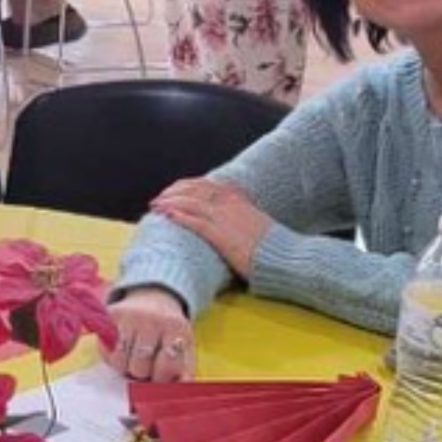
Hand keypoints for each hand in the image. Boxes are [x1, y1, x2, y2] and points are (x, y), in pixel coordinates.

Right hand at [103, 288, 195, 381]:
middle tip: (146, 365)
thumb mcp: (185, 348)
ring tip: (133, 358)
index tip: (160, 375)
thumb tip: (180, 389)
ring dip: (125, 367)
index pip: (167, 366)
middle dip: (143, 373)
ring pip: (120, 362)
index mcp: (175, 328)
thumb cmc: (169, 332)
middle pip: (140, 368)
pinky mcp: (109, 316)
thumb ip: (185, 372)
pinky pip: (105, 352)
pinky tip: (121, 350)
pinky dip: (112, 357)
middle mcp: (151, 319)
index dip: (162, 378)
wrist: (153, 299)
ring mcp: (128, 316)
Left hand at [148, 178, 271, 279]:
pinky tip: (167, 216)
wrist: (286, 257)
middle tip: (158, 198)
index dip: (185, 186)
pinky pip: (196, 222)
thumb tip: (226, 219)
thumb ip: (239, 214)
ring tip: (156, 206)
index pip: (205, 184)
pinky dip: (179, 216)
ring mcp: (225, 219)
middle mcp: (229, 204)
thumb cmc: (271, 245)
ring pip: (190, 203)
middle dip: (173, 192)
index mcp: (238, 198)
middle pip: (194, 190)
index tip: (173, 190)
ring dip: (170, 202)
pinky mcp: (222, 236)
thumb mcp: (255, 221)